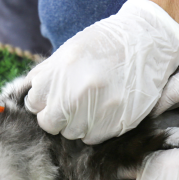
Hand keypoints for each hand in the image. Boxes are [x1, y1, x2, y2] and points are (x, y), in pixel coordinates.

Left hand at [24, 0, 178, 144]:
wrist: (148, 42)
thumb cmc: (105, 44)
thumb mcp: (69, 50)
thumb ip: (47, 74)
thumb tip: (30, 95)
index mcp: (62, 72)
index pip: (34, 104)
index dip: (42, 101)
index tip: (51, 96)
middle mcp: (79, 93)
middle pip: (50, 124)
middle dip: (56, 116)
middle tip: (69, 103)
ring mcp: (100, 110)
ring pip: (72, 134)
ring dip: (76, 123)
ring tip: (90, 104)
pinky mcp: (119, 123)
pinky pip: (94, 138)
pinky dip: (95, 128)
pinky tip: (103, 109)